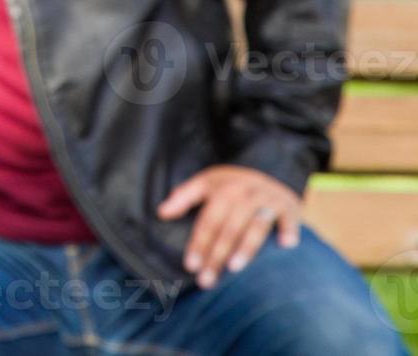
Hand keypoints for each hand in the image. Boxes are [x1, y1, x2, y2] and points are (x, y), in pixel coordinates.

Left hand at [156, 165, 300, 289]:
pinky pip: (289, 218)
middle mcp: (246, 194)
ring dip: (246, 247)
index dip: (199, 243)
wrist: (269, 169)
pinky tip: (286, 246)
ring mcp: (268, 199)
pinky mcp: (290, 206)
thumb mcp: (205, 183)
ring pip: (256, 225)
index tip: (190, 266)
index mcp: (223, 190)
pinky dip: (288, 230)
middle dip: (216, 255)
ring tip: (234, 268)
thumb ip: (183, 197)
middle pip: (229, 228)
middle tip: (206, 280)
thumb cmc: (231, 184)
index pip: (208, 220)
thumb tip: (161, 213)